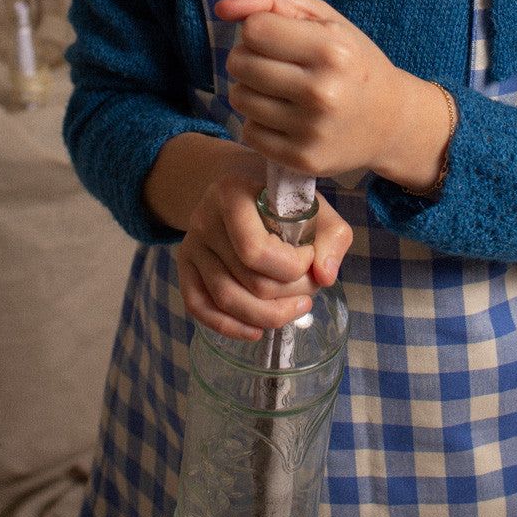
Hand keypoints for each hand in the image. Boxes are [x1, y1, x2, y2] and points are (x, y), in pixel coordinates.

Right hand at [177, 166, 350, 340]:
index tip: (312, 256)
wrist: (243, 186)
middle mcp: (205, 218)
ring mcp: (192, 244)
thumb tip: (325, 276)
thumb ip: (331, 236)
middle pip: (248, 280)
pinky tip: (257, 330)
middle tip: (310, 286)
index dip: (293, 266)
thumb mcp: (313, 205)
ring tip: (295, 308)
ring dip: (268, 316)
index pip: (257, 251)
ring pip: (226, 300)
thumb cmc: (280, 198)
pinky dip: (230, 327)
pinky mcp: (185, 266)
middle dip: (290, 294)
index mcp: (232, 194)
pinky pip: (199, 307)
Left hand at [215, 0, 451, 190]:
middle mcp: (323, 91)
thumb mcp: (322, 17)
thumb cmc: (350, 60)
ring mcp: (312, 129)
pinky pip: (247, 132)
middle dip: (250, 58)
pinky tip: (285, 117)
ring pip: (238, 97)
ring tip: (281, 91)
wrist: (390, 120)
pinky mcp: (302, 159)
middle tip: (278, 65)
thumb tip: (222, 7)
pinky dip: (259, 122)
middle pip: (240, 63)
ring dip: (251, 90)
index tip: (281, 38)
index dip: (260, 29)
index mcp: (332, 49)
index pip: (254, 29)